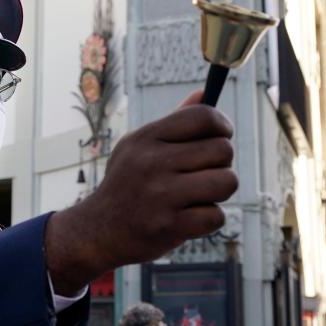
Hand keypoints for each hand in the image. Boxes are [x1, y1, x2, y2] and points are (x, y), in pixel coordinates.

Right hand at [46, 90, 236, 291]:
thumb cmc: (127, 184)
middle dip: (222, 163)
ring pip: (227, 182)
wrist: (98, 232)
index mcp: (146, 139)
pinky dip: (209, 219)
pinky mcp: (170, 226)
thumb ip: (174, 123)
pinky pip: (217, 216)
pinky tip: (190, 218)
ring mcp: (161, 196)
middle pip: (222, 149)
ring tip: (202, 195)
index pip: (202, 116)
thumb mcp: (138, 147)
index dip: (222, 125)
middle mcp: (152, 163)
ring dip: (221, 191)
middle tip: (205, 173)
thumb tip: (204, 93)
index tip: (221, 136)